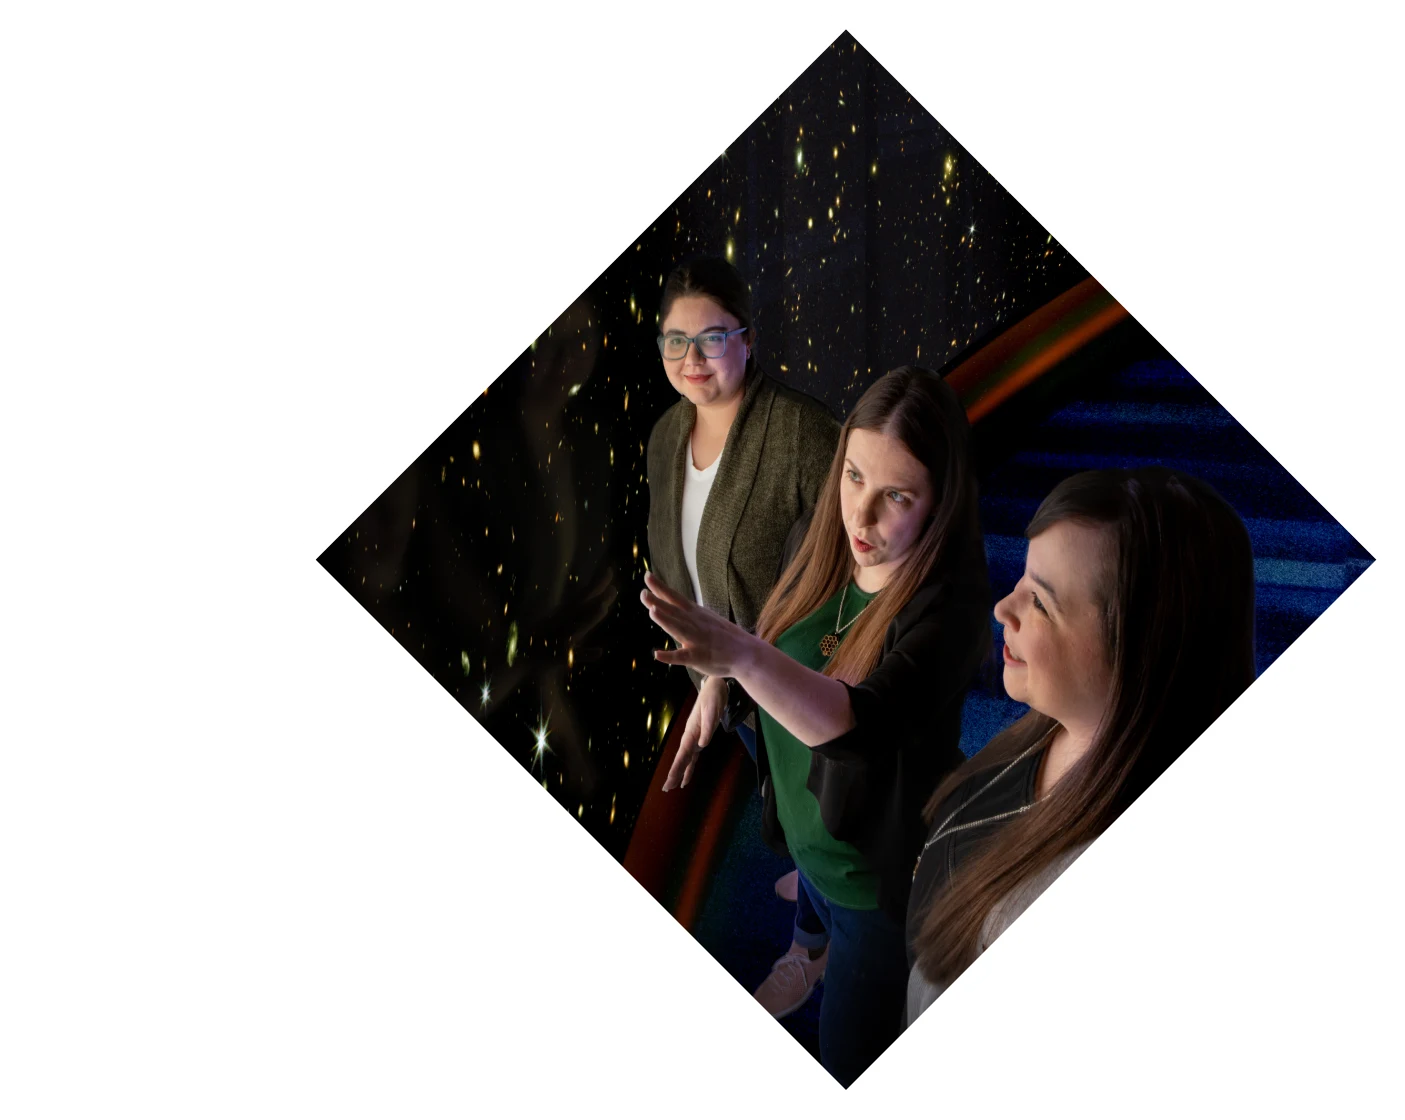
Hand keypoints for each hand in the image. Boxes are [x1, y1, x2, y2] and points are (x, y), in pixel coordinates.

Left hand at [640, 572, 756, 678]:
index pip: (675, 597)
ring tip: (653, 611)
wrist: (746, 653)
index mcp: (695, 614)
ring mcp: (696, 639)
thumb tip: (671, 605)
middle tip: (643, 593)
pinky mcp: (698, 656)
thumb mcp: (705, 618)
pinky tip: (657, 654)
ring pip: (678, 628)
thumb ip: (687, 613)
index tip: (647, 576)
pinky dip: (670, 656)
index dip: (660, 587)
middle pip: (673, 611)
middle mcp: (694, 623)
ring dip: (666, 620)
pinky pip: (682, 656)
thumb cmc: (724, 637)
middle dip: (657, 602)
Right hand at [663, 675, 727, 790]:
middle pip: (681, 758)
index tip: (671, 779)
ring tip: (673, 786)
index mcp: (691, 731)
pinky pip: (693, 756)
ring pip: (685, 759)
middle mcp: (690, 736)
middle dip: (674, 773)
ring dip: (679, 772)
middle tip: (667, 788)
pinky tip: (686, 776)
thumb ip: (707, 728)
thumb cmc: (712, 698)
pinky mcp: (699, 738)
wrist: (714, 688)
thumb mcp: (712, 711)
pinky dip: (689, 767)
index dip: (677, 767)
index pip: (683, 753)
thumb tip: (702, 745)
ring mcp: (694, 738)